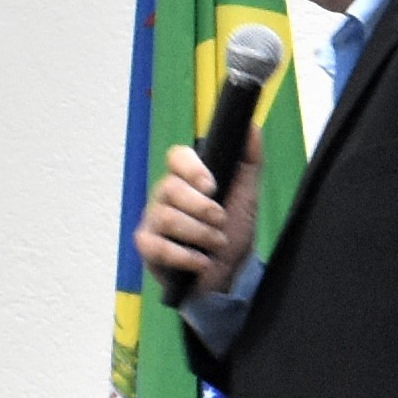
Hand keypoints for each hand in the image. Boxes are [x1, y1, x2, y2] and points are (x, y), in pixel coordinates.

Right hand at [136, 141, 244, 293]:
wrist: (231, 271)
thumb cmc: (233, 228)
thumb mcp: (247, 193)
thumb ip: (249, 160)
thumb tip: (250, 127)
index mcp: (186, 177)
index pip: (177, 156)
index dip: (192, 168)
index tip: (212, 186)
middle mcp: (165, 194)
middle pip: (170, 188)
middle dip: (202, 208)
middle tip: (222, 220)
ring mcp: (153, 220)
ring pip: (166, 217)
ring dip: (199, 233)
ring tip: (217, 243)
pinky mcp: (148, 246)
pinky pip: (155, 246)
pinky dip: (184, 256)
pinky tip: (201, 261)